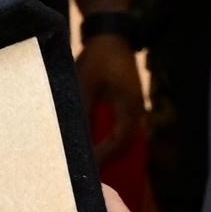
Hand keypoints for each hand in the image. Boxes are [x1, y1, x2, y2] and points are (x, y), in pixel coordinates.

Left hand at [77, 25, 148, 164]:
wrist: (111, 36)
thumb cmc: (97, 58)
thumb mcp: (83, 85)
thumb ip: (81, 112)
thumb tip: (73, 140)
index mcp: (129, 106)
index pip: (120, 142)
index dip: (103, 157)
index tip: (86, 169)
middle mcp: (136, 110)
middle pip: (125, 146)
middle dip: (107, 161)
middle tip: (86, 174)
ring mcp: (134, 108)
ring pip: (124, 140)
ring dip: (109, 153)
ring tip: (89, 165)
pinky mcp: (128, 105)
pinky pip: (122, 130)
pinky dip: (110, 142)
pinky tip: (94, 147)